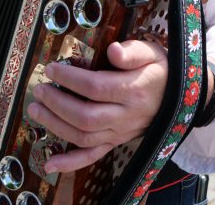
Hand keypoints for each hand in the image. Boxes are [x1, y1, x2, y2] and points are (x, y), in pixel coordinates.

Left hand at [27, 39, 167, 172]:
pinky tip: (49, 163)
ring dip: (56, 125)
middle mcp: (125, 116)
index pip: (95, 87)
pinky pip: (92, 157)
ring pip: (84, 137)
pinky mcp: (115, 142)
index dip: (70, 79)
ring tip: (36, 109)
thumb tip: (113, 50)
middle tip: (40, 88)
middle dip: (57, 103)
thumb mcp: (151, 52)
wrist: (178, 96)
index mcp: (133, 90)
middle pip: (86, 116)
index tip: (52, 68)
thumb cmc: (159, 69)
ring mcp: (120, 133)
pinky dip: (70, 163)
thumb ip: (132, 51)